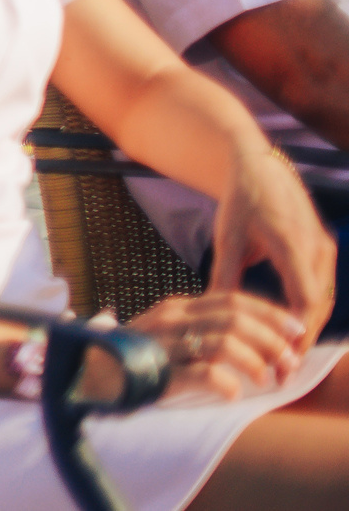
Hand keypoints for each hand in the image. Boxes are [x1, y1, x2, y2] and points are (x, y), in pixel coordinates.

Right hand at [127, 289, 308, 399]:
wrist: (83, 370)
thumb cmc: (131, 355)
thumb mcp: (165, 332)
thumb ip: (197, 329)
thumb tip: (247, 340)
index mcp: (177, 307)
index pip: (232, 299)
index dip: (269, 313)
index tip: (295, 329)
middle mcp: (172, 319)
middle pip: (234, 319)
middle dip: (270, 338)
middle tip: (288, 359)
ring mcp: (164, 344)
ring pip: (223, 343)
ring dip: (254, 362)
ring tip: (266, 378)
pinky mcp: (158, 371)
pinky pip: (202, 373)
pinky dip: (226, 383)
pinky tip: (233, 393)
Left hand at [208, 139, 336, 341]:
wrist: (261, 169)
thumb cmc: (242, 201)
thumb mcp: (227, 238)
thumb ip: (225, 276)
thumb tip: (215, 314)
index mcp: (293, 244)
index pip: (305, 299)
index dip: (297, 333)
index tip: (282, 360)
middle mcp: (317, 247)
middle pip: (319, 305)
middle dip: (302, 340)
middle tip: (284, 372)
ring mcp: (325, 248)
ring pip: (324, 299)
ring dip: (308, 328)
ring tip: (287, 358)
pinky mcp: (324, 250)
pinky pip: (322, 287)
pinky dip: (310, 311)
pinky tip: (290, 331)